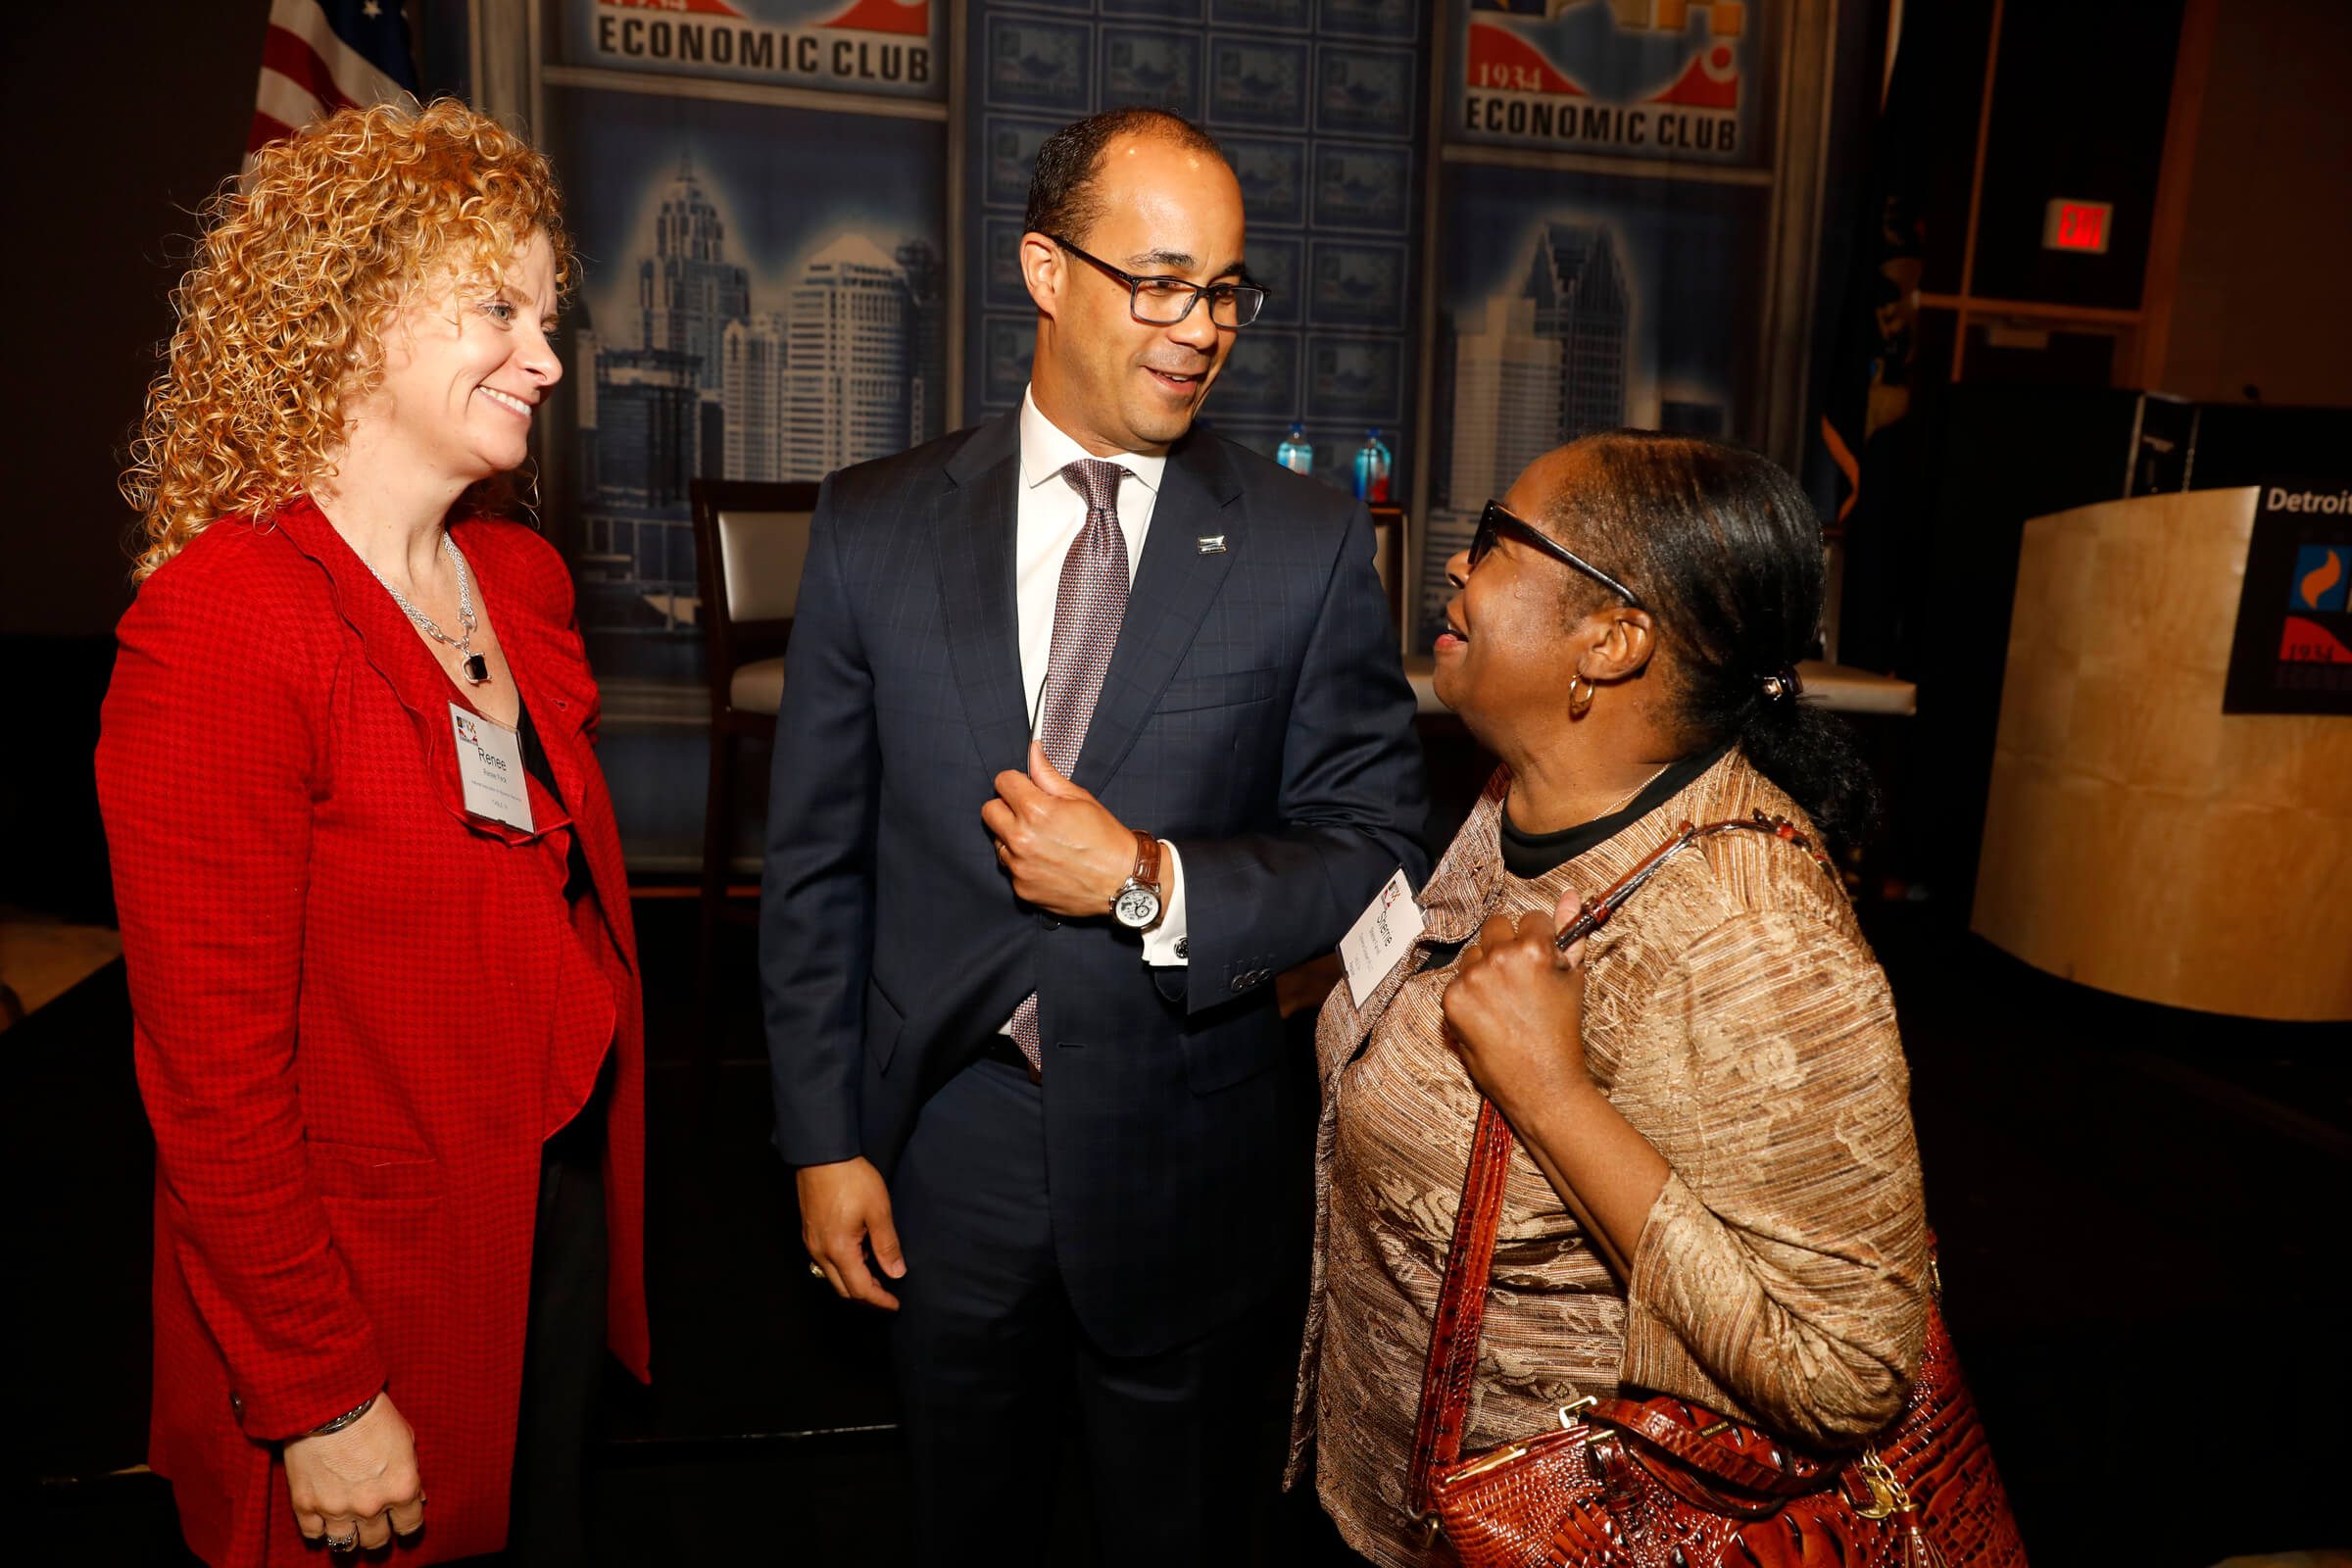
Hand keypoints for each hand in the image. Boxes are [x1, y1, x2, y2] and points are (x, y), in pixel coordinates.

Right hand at [284, 1389, 423, 1549]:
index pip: (409, 1525)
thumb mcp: (406, 1438)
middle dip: (378, 1534)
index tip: (401, 1521)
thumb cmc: (373, 1413)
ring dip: (350, 1538)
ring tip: (350, 1529)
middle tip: (375, 1525)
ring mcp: (336, 1509)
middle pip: (377, 1540)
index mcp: (401, 1489)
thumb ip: (411, 1470)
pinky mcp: (306, 1506)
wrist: (329, 1402)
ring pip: (345, 1544)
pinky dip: (319, 1530)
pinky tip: (323, 1521)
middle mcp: (371, 1506)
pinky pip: (313, 1534)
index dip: (406, 1524)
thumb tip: (417, 1497)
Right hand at [797, 1156, 905, 1310]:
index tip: (895, 1304)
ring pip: (834, 1277)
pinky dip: (845, 1268)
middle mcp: (820, 1252)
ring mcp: (812, 1243)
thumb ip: (887, 1245)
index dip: (880, 1300)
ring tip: (878, 1276)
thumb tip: (896, 1273)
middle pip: (844, 1289)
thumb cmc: (851, 1178)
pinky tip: (861, 1256)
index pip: (860, 1289)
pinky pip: (827, 1262)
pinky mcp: (810, 1233)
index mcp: (839, 1250)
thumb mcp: (878, 1210)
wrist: (823, 1154)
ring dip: (855, 1282)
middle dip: (867, 1296)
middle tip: (888, 1295)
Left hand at [981, 741, 1135, 916]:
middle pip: (989, 811)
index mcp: (1035, 811)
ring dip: (1013, 837)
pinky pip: (1011, 868)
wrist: (1123, 881)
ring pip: (998, 841)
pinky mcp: (1022, 888)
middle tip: (1030, 813)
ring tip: (1043, 841)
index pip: (1002, 782)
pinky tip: (1047, 862)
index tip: (1025, 789)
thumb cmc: (1106, 840)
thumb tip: (1033, 752)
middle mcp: (1021, 840)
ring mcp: (1020, 867)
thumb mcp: (1080, 799)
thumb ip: (1048, 775)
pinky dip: (1024, 863)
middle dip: (1006, 807)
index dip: (1016, 782)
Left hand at [1440, 889, 1595, 1126]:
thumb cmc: (1563, 1033)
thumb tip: (1570, 894)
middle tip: (1519, 980)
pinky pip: (1458, 980)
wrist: (1544, 1084)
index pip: (1530, 918)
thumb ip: (1570, 932)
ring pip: (1474, 953)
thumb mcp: (1573, 980)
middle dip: (1507, 946)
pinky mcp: (1452, 999)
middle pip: (1496, 926)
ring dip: (1485, 968)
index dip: (1538, 940)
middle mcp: (1499, 958)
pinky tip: (1489, 1016)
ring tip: (1504, 1002)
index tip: (1540, 961)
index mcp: (1534, 949)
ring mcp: (1472, 978)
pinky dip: (1470, 994)